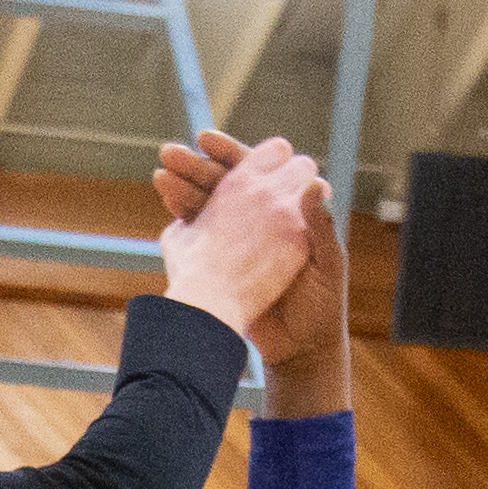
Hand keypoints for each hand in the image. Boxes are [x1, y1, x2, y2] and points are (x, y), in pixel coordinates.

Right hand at [156, 129, 347, 395]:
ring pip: (206, 201)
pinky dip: (180, 212)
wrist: (300, 345)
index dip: (232, 153)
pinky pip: (197, 229)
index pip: (257, 166)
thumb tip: (314, 184)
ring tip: (161, 175)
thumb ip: (319, 225)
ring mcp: (238, 236)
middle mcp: (260, 214)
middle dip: (196, 165)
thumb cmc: (322, 303)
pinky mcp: (222, 259)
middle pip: (224, 179)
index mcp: (287, 206)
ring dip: (182, 185)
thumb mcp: (326, 262)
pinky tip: (164, 198)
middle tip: (169, 154)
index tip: (207, 143)